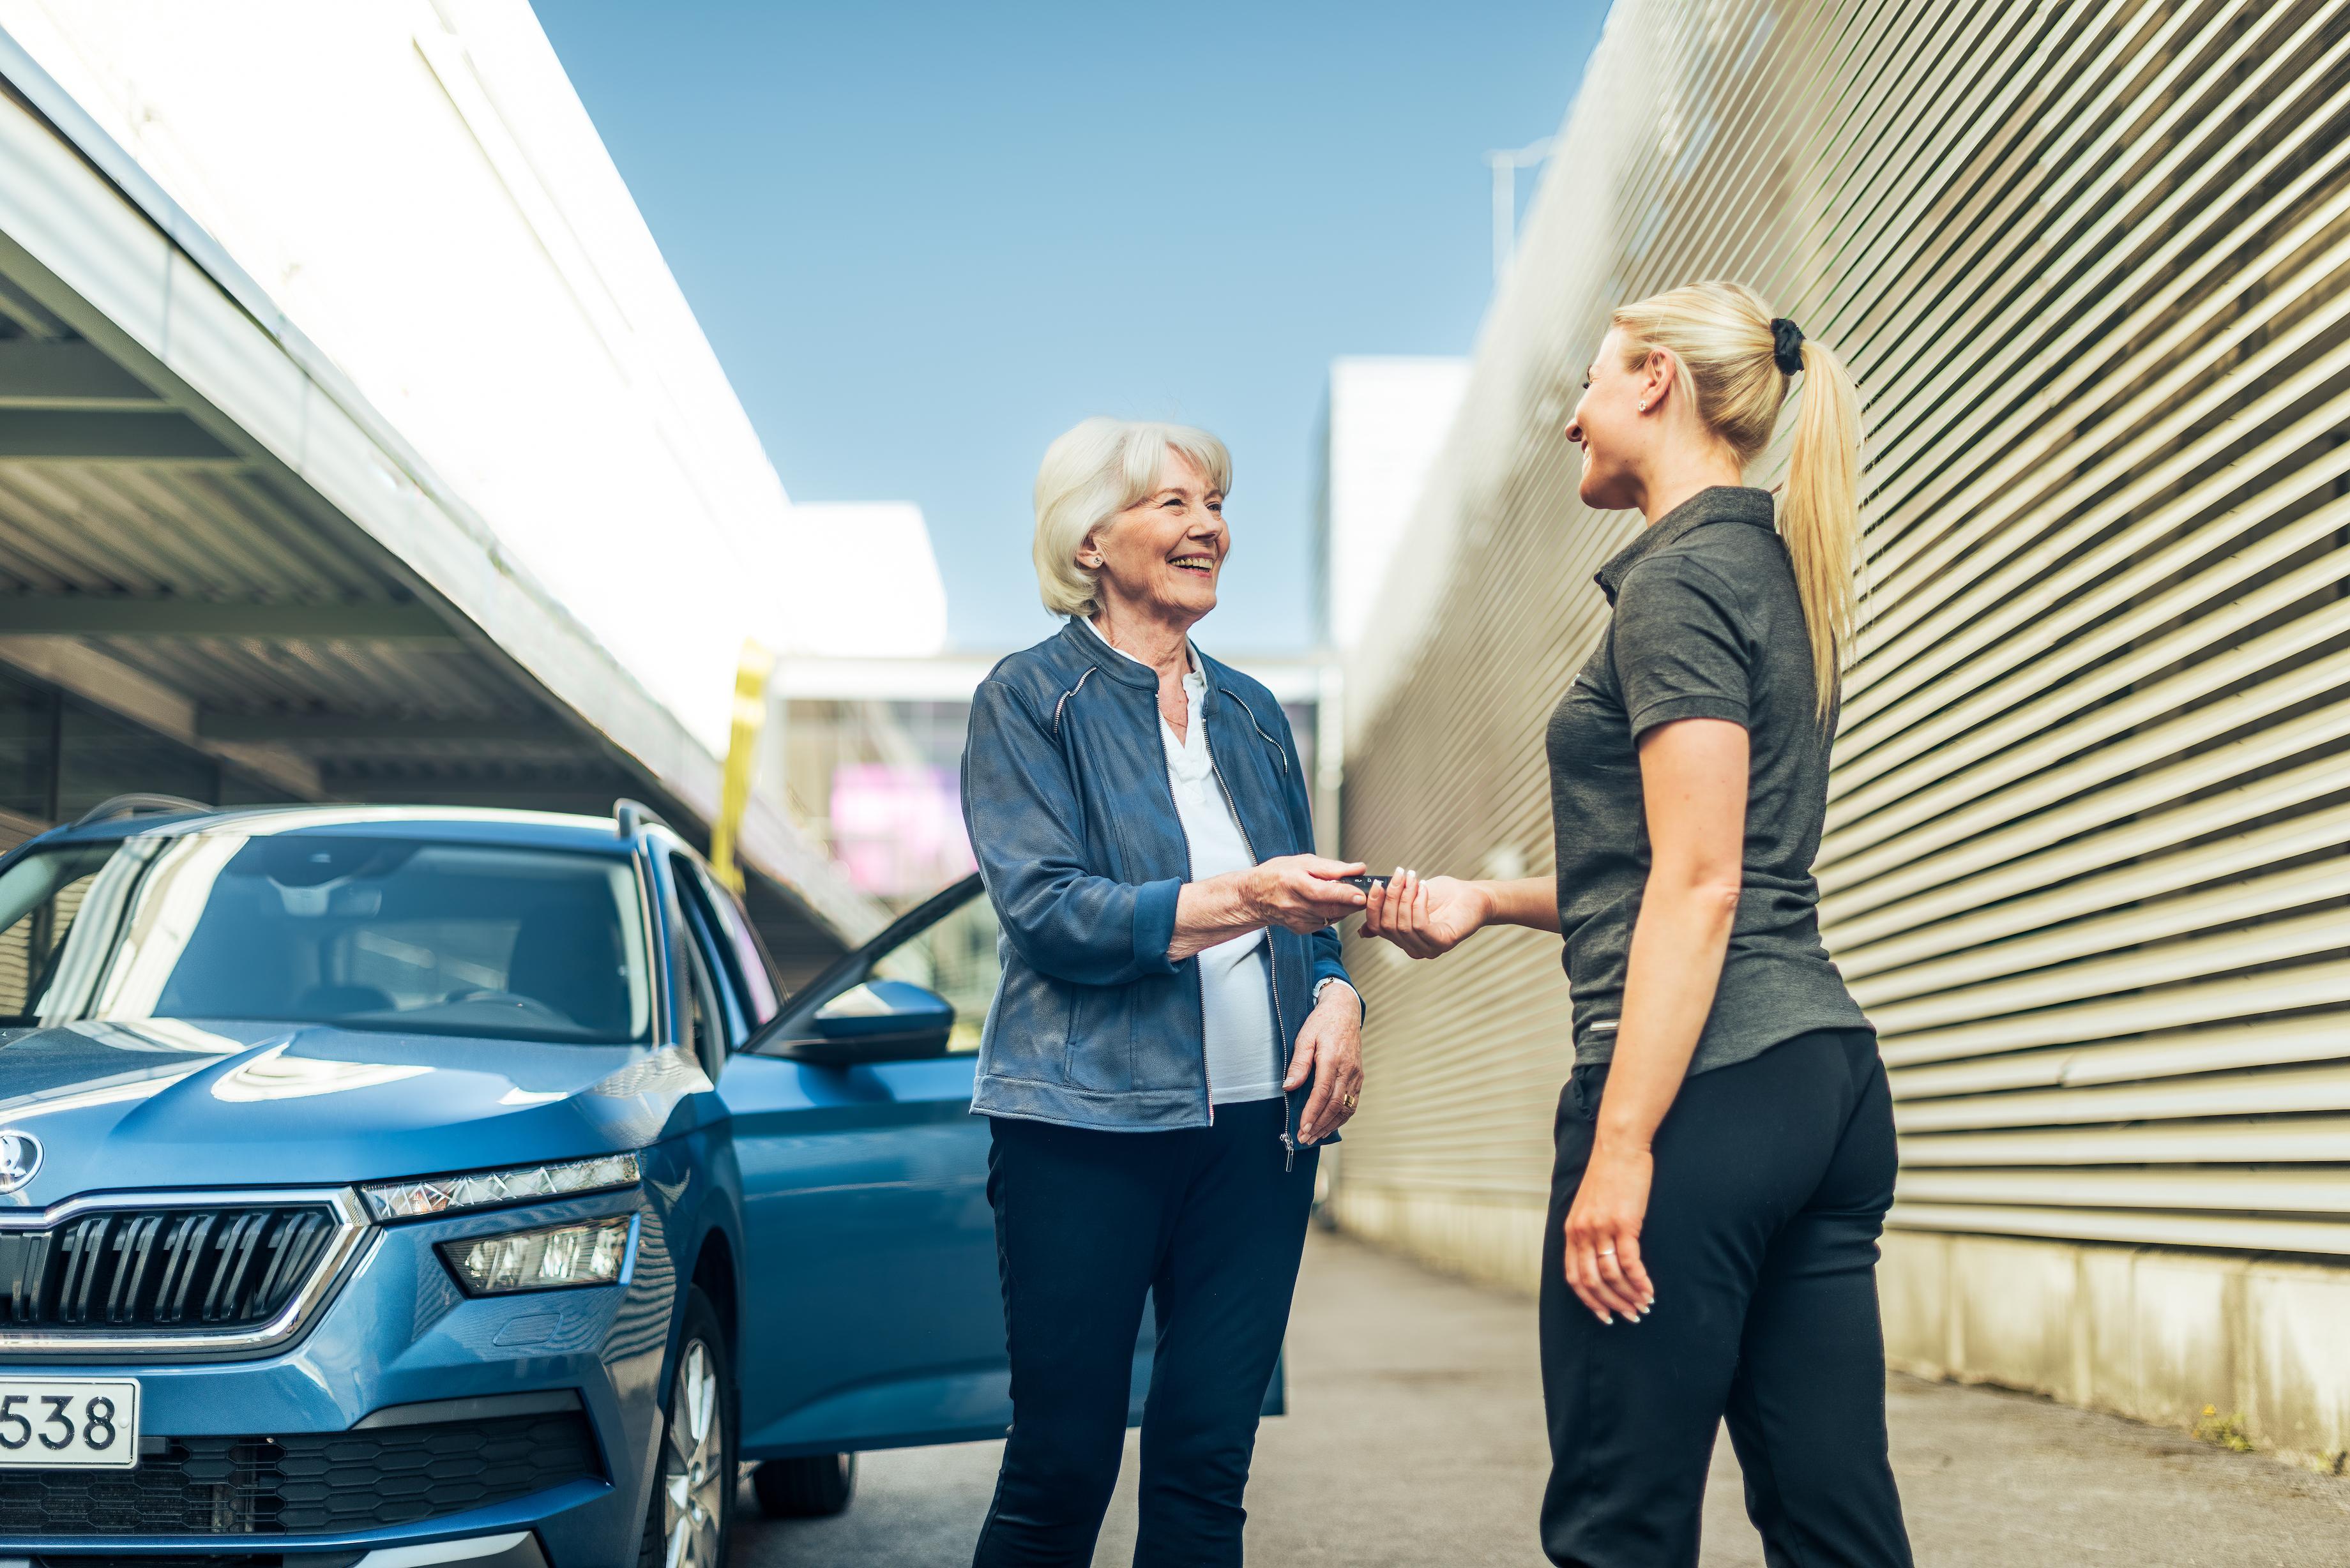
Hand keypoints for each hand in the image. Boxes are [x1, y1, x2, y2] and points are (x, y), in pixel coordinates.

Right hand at [1245, 855, 1369, 932]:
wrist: (1255, 897)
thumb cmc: (1278, 874)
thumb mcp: (1303, 861)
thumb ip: (1332, 867)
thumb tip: (1358, 869)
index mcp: (1294, 883)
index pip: (1323, 892)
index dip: (1345, 894)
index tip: (1362, 893)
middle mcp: (1295, 905)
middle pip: (1331, 908)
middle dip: (1353, 902)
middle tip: (1365, 892)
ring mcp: (1298, 920)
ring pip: (1332, 917)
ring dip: (1345, 907)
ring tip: (1348, 895)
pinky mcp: (1301, 929)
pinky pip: (1326, 923)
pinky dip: (1334, 914)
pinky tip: (1330, 904)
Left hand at [1285, 982, 1362, 1143]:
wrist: (1345, 1010)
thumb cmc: (1322, 1022)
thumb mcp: (1304, 1037)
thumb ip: (1298, 1064)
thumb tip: (1289, 1087)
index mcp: (1332, 1059)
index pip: (1322, 1094)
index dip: (1312, 1114)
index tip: (1302, 1128)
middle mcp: (1347, 1070)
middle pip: (1335, 1105)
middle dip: (1319, 1125)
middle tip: (1305, 1138)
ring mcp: (1356, 1074)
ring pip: (1346, 1107)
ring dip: (1331, 1125)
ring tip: (1316, 1136)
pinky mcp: (1359, 1077)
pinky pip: (1353, 1102)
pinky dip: (1342, 1117)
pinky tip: (1331, 1124)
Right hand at [1362, 868, 1489, 958]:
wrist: (1474, 896)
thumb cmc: (1443, 897)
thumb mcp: (1409, 902)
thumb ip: (1388, 914)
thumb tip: (1363, 932)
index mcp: (1403, 940)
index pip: (1376, 928)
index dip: (1373, 905)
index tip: (1376, 883)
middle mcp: (1413, 949)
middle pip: (1387, 925)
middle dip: (1390, 896)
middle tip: (1399, 875)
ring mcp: (1428, 949)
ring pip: (1402, 925)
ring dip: (1405, 896)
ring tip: (1414, 878)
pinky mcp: (1442, 942)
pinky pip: (1419, 924)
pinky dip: (1419, 903)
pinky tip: (1424, 889)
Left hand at [1562, 1138, 1655, 1323]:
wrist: (1618, 1146)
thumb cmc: (1607, 1174)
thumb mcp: (1587, 1204)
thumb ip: (1588, 1229)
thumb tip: (1597, 1255)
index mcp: (1571, 1230)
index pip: (1573, 1277)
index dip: (1589, 1301)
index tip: (1604, 1315)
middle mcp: (1582, 1232)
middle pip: (1591, 1282)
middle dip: (1611, 1305)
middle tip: (1630, 1316)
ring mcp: (1602, 1228)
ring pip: (1611, 1275)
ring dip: (1629, 1296)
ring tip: (1644, 1305)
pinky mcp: (1624, 1223)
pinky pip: (1630, 1262)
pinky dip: (1640, 1281)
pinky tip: (1650, 1290)